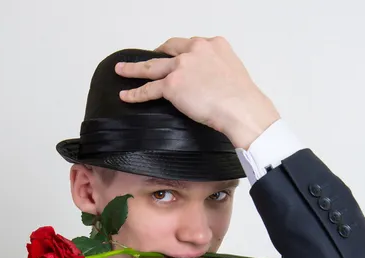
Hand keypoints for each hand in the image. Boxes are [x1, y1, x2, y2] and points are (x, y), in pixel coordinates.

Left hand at [115, 36, 280, 149]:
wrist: (241, 107)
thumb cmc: (242, 97)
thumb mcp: (233, 72)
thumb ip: (218, 71)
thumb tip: (211, 85)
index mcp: (213, 45)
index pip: (191, 45)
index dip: (181, 52)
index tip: (177, 57)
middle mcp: (195, 50)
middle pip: (168, 49)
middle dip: (157, 53)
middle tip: (149, 60)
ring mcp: (181, 66)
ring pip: (152, 66)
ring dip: (134, 69)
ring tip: (122, 70)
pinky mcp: (172, 85)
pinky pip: (149, 89)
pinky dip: (135, 93)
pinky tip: (126, 96)